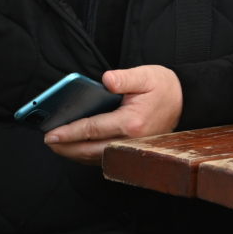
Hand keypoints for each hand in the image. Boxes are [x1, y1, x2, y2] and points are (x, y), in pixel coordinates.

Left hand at [44, 65, 182, 164]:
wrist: (184, 102)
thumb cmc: (163, 88)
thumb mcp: (146, 75)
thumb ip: (124, 78)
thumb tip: (106, 80)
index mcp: (131, 122)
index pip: (93, 129)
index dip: (70, 132)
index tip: (51, 134)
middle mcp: (130, 140)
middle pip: (90, 150)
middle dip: (66, 147)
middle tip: (47, 141)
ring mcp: (131, 149)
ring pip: (96, 157)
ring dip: (74, 153)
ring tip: (56, 145)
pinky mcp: (130, 151)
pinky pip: (104, 157)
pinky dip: (86, 155)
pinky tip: (74, 147)